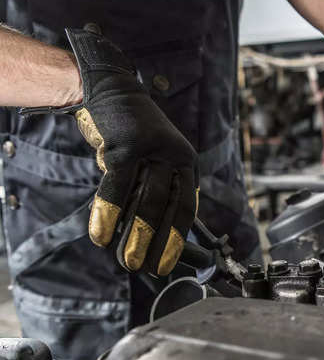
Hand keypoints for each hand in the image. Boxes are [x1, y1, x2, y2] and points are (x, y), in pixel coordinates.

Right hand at [66, 29, 196, 275]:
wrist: (111, 89)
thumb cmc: (130, 134)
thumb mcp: (152, 161)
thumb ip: (154, 191)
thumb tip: (147, 236)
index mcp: (186, 165)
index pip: (187, 209)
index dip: (176, 240)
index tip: (165, 264)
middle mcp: (176, 158)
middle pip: (169, 209)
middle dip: (157, 243)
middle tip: (146, 270)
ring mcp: (153, 151)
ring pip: (147, 201)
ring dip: (136, 235)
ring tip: (126, 261)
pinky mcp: (127, 145)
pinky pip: (118, 186)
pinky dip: (109, 213)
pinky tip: (101, 235)